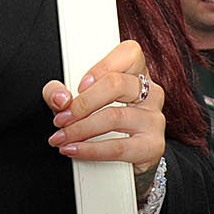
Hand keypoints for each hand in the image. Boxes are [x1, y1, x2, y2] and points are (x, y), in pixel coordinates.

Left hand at [45, 41, 164, 175]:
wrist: (121, 159)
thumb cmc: (101, 119)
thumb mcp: (76, 98)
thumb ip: (58, 92)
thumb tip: (60, 98)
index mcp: (137, 73)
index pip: (129, 54)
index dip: (102, 67)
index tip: (79, 86)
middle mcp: (151, 92)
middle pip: (117, 85)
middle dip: (83, 103)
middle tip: (62, 117)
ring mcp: (154, 118)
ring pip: (114, 117)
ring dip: (81, 129)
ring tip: (62, 137)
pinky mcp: (152, 145)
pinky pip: (118, 147)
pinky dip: (91, 150)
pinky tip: (75, 149)